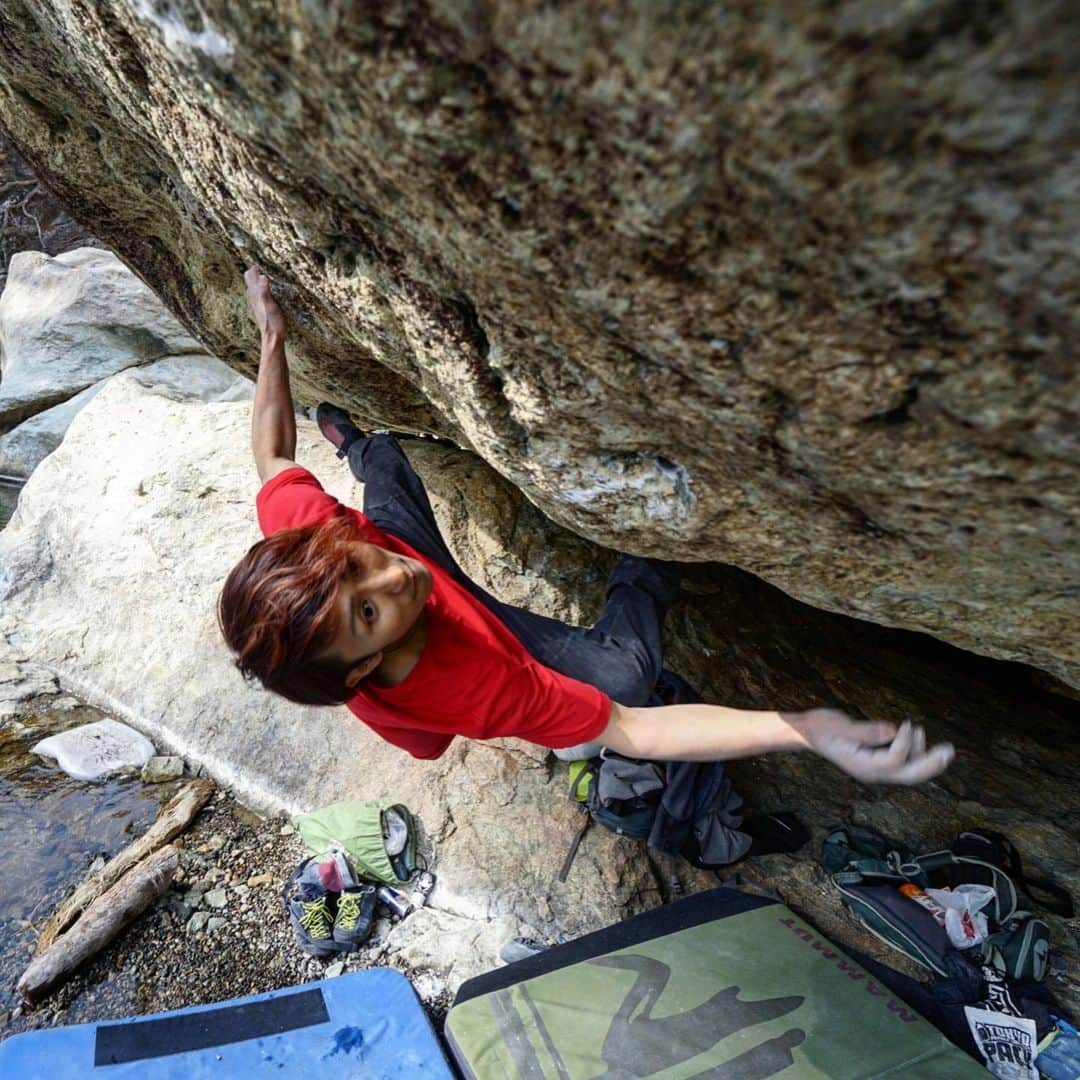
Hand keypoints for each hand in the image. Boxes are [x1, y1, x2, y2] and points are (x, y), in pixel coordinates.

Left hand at [244, 266, 286, 338]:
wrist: (272, 339)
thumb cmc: (273, 322)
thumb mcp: (271, 305)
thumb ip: (265, 291)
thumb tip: (262, 276)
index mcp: (257, 297)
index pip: (252, 280)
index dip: (253, 272)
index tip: (255, 264)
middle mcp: (255, 301)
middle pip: (250, 285)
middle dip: (252, 276)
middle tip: (254, 268)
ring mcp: (258, 307)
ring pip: (253, 292)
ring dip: (254, 284)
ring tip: (255, 279)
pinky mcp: (262, 312)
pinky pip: (257, 299)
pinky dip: (258, 293)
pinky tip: (260, 297)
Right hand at [802, 708, 953, 785]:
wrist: (808, 733)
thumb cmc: (821, 728)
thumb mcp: (839, 726)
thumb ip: (865, 731)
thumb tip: (891, 730)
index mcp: (862, 766)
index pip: (893, 760)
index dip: (905, 743)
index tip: (908, 723)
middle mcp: (871, 772)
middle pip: (907, 775)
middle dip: (930, 765)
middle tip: (949, 751)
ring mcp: (874, 769)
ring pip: (908, 771)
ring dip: (926, 760)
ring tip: (943, 747)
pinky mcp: (876, 762)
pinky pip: (902, 764)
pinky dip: (915, 755)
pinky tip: (920, 740)